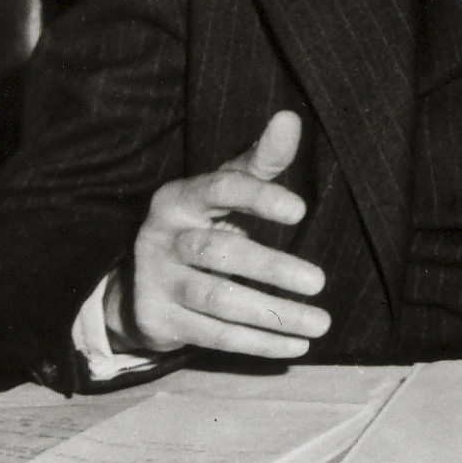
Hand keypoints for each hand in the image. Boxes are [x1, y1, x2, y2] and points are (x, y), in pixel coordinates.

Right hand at [114, 111, 329, 359]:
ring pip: (218, 300)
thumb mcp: (225, 189)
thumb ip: (260, 161)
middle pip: (220, 253)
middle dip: (272, 269)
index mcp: (180, 197)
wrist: (140, 283)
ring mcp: (155, 280)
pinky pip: (212, 335)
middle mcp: (161, 236)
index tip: (300, 211)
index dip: (258, 198)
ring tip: (321, 322)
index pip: (220, 188)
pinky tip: (296, 344)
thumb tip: (289, 118)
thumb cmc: (201, 224)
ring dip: (273, 314)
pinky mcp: (157, 319)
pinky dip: (258, 343)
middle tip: (320, 282)